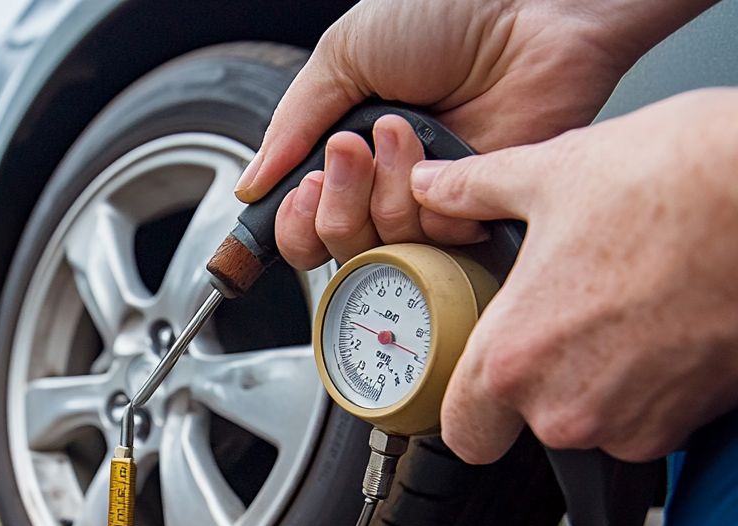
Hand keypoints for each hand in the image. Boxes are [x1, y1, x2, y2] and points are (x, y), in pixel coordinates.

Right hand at [237, 0, 714, 266]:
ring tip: (401, 132)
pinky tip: (439, 152)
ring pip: (385, 246)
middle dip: (336, 205)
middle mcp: (388, 182)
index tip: (301, 191)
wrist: (528, 4)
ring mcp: (434, 198)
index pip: (305, 225)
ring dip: (384, 188)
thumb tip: (252, 187)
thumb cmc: (445, 10)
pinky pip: (436, 239)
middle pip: (339, 246)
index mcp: (349, 150)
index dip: (295, 224)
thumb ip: (291, 127)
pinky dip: (432, 199)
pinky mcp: (479, 208)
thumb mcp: (343, 55)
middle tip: (350, 153)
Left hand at [413, 89, 737, 463]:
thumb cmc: (677, 183)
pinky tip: (668, 321)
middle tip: (575, 310)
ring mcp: (634, 423)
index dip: (472, 410)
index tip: (485, 383)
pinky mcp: (691, 423)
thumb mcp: (553, 174)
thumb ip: (475, 193)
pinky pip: (651, 417)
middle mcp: (567, 408)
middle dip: (548, 375)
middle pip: (534, 421)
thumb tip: (433, 185)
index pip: (464, 433)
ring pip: (596, 421)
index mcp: (514, 359)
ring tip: (629, 304)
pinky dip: (654, 384)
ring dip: (604, 379)